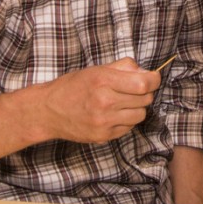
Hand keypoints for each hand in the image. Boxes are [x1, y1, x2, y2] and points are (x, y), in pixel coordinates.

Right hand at [42, 57, 160, 143]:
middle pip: (145, 99)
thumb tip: (147, 72)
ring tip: (125, 102)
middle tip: (135, 89)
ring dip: (138, 107)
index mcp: (104, 80)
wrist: (48, 111)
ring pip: (141, 114)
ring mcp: (103, 121)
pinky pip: (129, 127)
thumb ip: (125, 67)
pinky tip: (115, 113)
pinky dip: (127, 119)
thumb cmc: (74, 86)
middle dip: (145, 92)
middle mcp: (104, 102)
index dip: (154, 80)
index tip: (153, 78)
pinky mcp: (103, 136)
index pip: (144, 83)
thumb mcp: (98, 69)